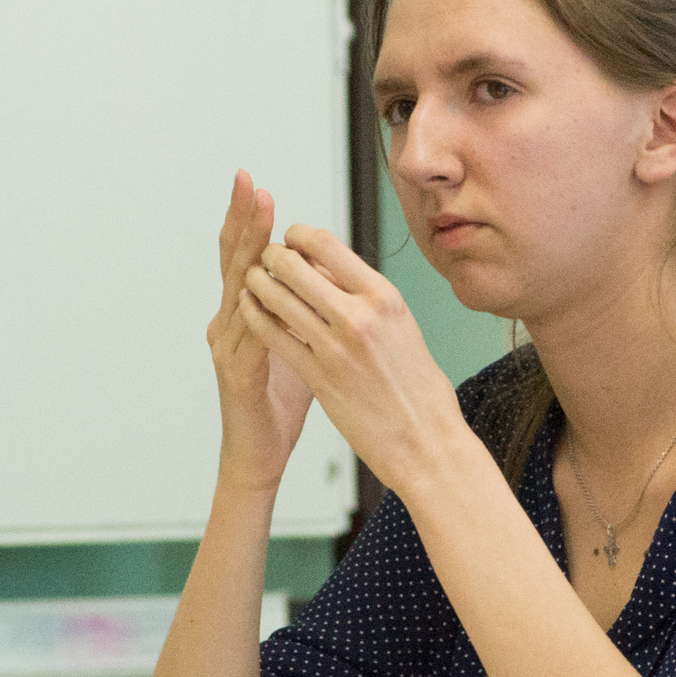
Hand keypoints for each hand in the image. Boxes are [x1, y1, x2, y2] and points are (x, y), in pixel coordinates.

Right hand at [207, 168, 312, 492]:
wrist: (259, 452)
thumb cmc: (280, 399)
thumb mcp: (299, 342)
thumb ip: (303, 308)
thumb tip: (327, 273)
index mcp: (245, 312)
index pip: (244, 256)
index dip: (248, 220)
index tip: (254, 183)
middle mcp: (229, 323)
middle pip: (234, 262)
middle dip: (243, 222)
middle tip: (250, 184)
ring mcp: (228, 348)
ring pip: (238, 291)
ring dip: (247, 256)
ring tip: (259, 225)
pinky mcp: (238, 376)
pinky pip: (248, 337)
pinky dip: (256, 310)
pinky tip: (261, 288)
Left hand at [238, 223, 477, 495]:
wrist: (426, 441)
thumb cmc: (418, 387)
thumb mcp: (402, 326)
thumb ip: (367, 297)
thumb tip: (332, 269)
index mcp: (384, 297)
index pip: (326, 244)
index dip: (298, 235)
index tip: (289, 240)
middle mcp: (360, 316)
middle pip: (294, 265)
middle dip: (270, 256)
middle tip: (264, 260)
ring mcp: (336, 348)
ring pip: (275, 297)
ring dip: (256, 283)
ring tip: (251, 281)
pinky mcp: (318, 378)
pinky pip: (272, 336)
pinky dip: (254, 317)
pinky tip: (249, 311)